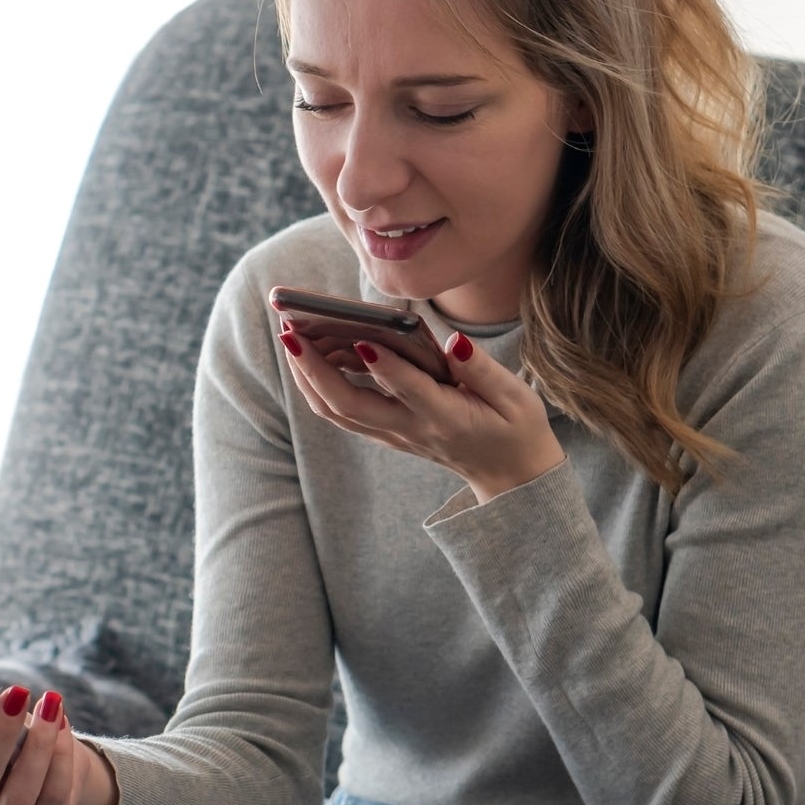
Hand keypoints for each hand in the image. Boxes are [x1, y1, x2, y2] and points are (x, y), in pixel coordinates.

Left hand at [278, 324, 564, 502]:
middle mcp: (410, 429)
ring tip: (290, 334)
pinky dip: (317, 384)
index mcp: (446, 417)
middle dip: (315, 369)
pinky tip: (308, 354)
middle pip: (350, 405)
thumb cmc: (514, 427)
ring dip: (307, 375)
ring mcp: (393, 435)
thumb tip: (451, 340)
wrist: (508, 474)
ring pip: (336, 411)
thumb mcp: (513, 397)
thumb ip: (479, 369)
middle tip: (292, 331)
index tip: (362, 338)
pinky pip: (341, 413)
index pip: (408, 391)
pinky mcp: (385, 434)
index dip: (384, 366)